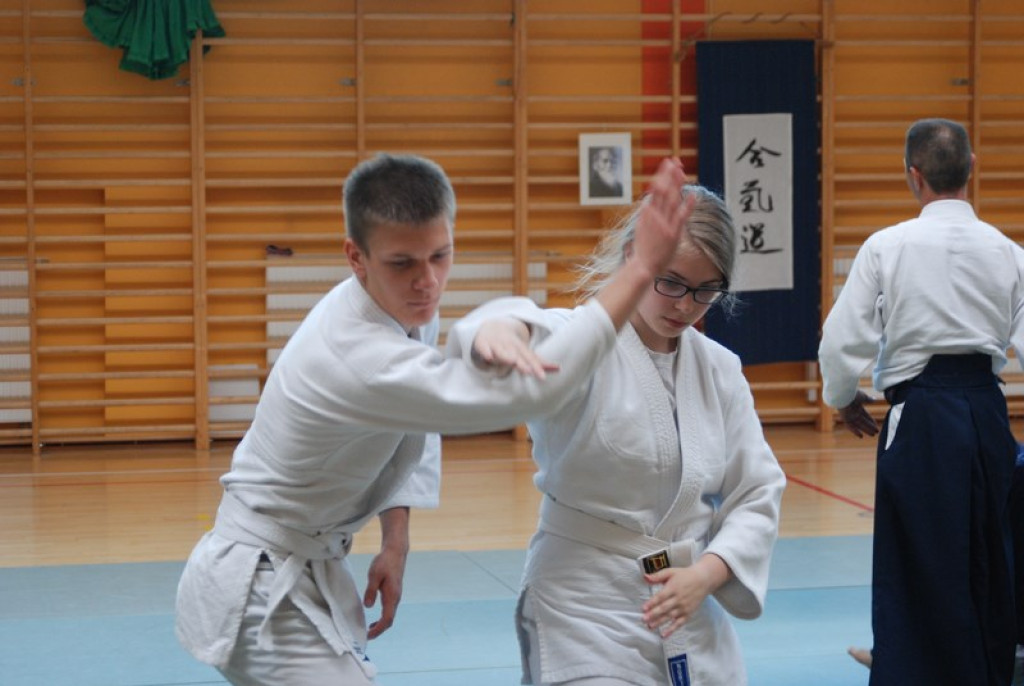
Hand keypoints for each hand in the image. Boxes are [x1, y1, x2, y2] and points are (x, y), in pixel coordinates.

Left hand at [363, 543, 405, 638]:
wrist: (396, 552)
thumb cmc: (384, 562)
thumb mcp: (374, 575)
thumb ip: (371, 591)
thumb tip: (368, 606)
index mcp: (392, 596)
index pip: (387, 619)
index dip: (378, 630)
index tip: (368, 636)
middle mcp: (396, 599)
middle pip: (389, 621)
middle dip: (379, 630)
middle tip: (366, 636)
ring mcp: (396, 597)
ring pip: (390, 616)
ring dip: (380, 625)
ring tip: (368, 630)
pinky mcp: (394, 594)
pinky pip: (389, 611)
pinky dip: (382, 618)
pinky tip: (374, 619)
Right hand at [471, 318, 558, 378]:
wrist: (491, 327)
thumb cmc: (511, 346)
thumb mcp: (525, 353)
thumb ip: (539, 362)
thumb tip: (559, 368)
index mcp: (521, 348)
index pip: (530, 358)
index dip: (536, 367)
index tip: (542, 378)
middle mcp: (510, 345)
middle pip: (517, 355)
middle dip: (522, 363)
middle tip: (529, 372)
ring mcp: (496, 344)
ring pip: (502, 351)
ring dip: (506, 356)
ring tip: (512, 362)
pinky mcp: (483, 344)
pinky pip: (484, 348)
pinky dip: (486, 352)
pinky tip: (489, 358)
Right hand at [631, 158, 696, 276]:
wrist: (643, 266)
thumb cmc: (643, 251)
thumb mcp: (640, 229)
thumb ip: (646, 216)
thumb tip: (647, 205)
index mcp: (646, 213)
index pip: (655, 190)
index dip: (662, 176)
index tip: (667, 165)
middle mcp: (654, 216)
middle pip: (662, 191)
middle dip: (668, 175)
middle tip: (674, 160)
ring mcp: (663, 224)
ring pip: (671, 199)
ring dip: (676, 184)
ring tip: (681, 171)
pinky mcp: (672, 233)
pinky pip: (681, 216)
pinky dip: (688, 205)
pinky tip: (693, 194)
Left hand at [641, 565, 715, 637]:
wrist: (703, 580)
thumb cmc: (685, 575)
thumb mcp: (670, 572)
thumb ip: (657, 576)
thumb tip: (645, 577)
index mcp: (673, 588)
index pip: (661, 597)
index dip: (652, 603)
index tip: (643, 608)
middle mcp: (678, 599)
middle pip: (664, 608)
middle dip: (653, 614)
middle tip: (644, 619)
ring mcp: (683, 608)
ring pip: (670, 617)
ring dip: (659, 622)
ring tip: (650, 626)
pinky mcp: (688, 614)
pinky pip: (679, 623)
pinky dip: (672, 630)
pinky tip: (664, 635)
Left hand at [838, 391, 878, 437]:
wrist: (843, 393)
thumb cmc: (853, 393)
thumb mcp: (863, 397)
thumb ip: (868, 399)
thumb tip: (874, 400)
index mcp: (858, 406)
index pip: (865, 415)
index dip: (871, 420)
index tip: (876, 425)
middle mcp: (853, 411)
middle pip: (862, 421)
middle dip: (869, 426)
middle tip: (876, 432)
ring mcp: (849, 415)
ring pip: (858, 424)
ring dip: (866, 429)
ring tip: (873, 434)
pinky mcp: (845, 417)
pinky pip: (850, 426)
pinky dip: (855, 431)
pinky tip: (861, 436)